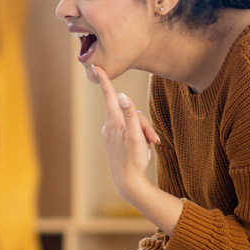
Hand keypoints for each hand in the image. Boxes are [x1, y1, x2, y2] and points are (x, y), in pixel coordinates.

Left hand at [92, 64, 158, 201]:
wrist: (128, 183)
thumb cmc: (133, 160)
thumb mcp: (136, 136)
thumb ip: (130, 115)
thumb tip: (122, 96)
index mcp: (113, 122)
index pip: (109, 96)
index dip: (104, 80)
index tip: (95, 67)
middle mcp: (109, 126)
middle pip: (129, 112)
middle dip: (144, 122)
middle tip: (153, 138)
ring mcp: (111, 134)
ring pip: (132, 122)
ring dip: (144, 132)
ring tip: (149, 146)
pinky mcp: (114, 141)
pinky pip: (130, 131)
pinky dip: (139, 137)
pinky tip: (142, 149)